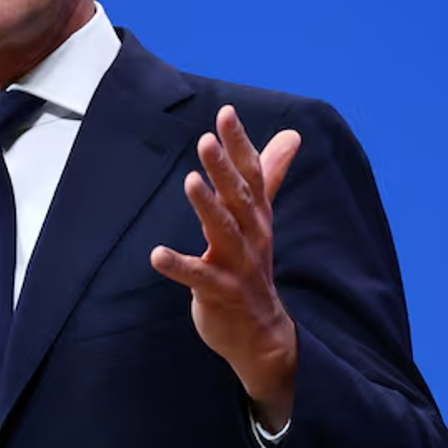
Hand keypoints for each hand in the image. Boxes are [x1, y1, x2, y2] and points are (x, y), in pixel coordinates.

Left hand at [150, 106, 302, 430]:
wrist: (261, 333)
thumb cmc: (252, 269)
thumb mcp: (261, 218)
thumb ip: (269, 175)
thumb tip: (292, 135)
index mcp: (257, 217)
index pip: (252, 174)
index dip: (240, 144)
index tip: (225, 113)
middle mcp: (252, 236)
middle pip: (238, 197)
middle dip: (224, 168)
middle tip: (206, 140)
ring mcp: (239, 265)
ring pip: (224, 231)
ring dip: (208, 207)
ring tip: (190, 181)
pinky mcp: (221, 292)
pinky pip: (199, 277)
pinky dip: (179, 265)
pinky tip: (156, 255)